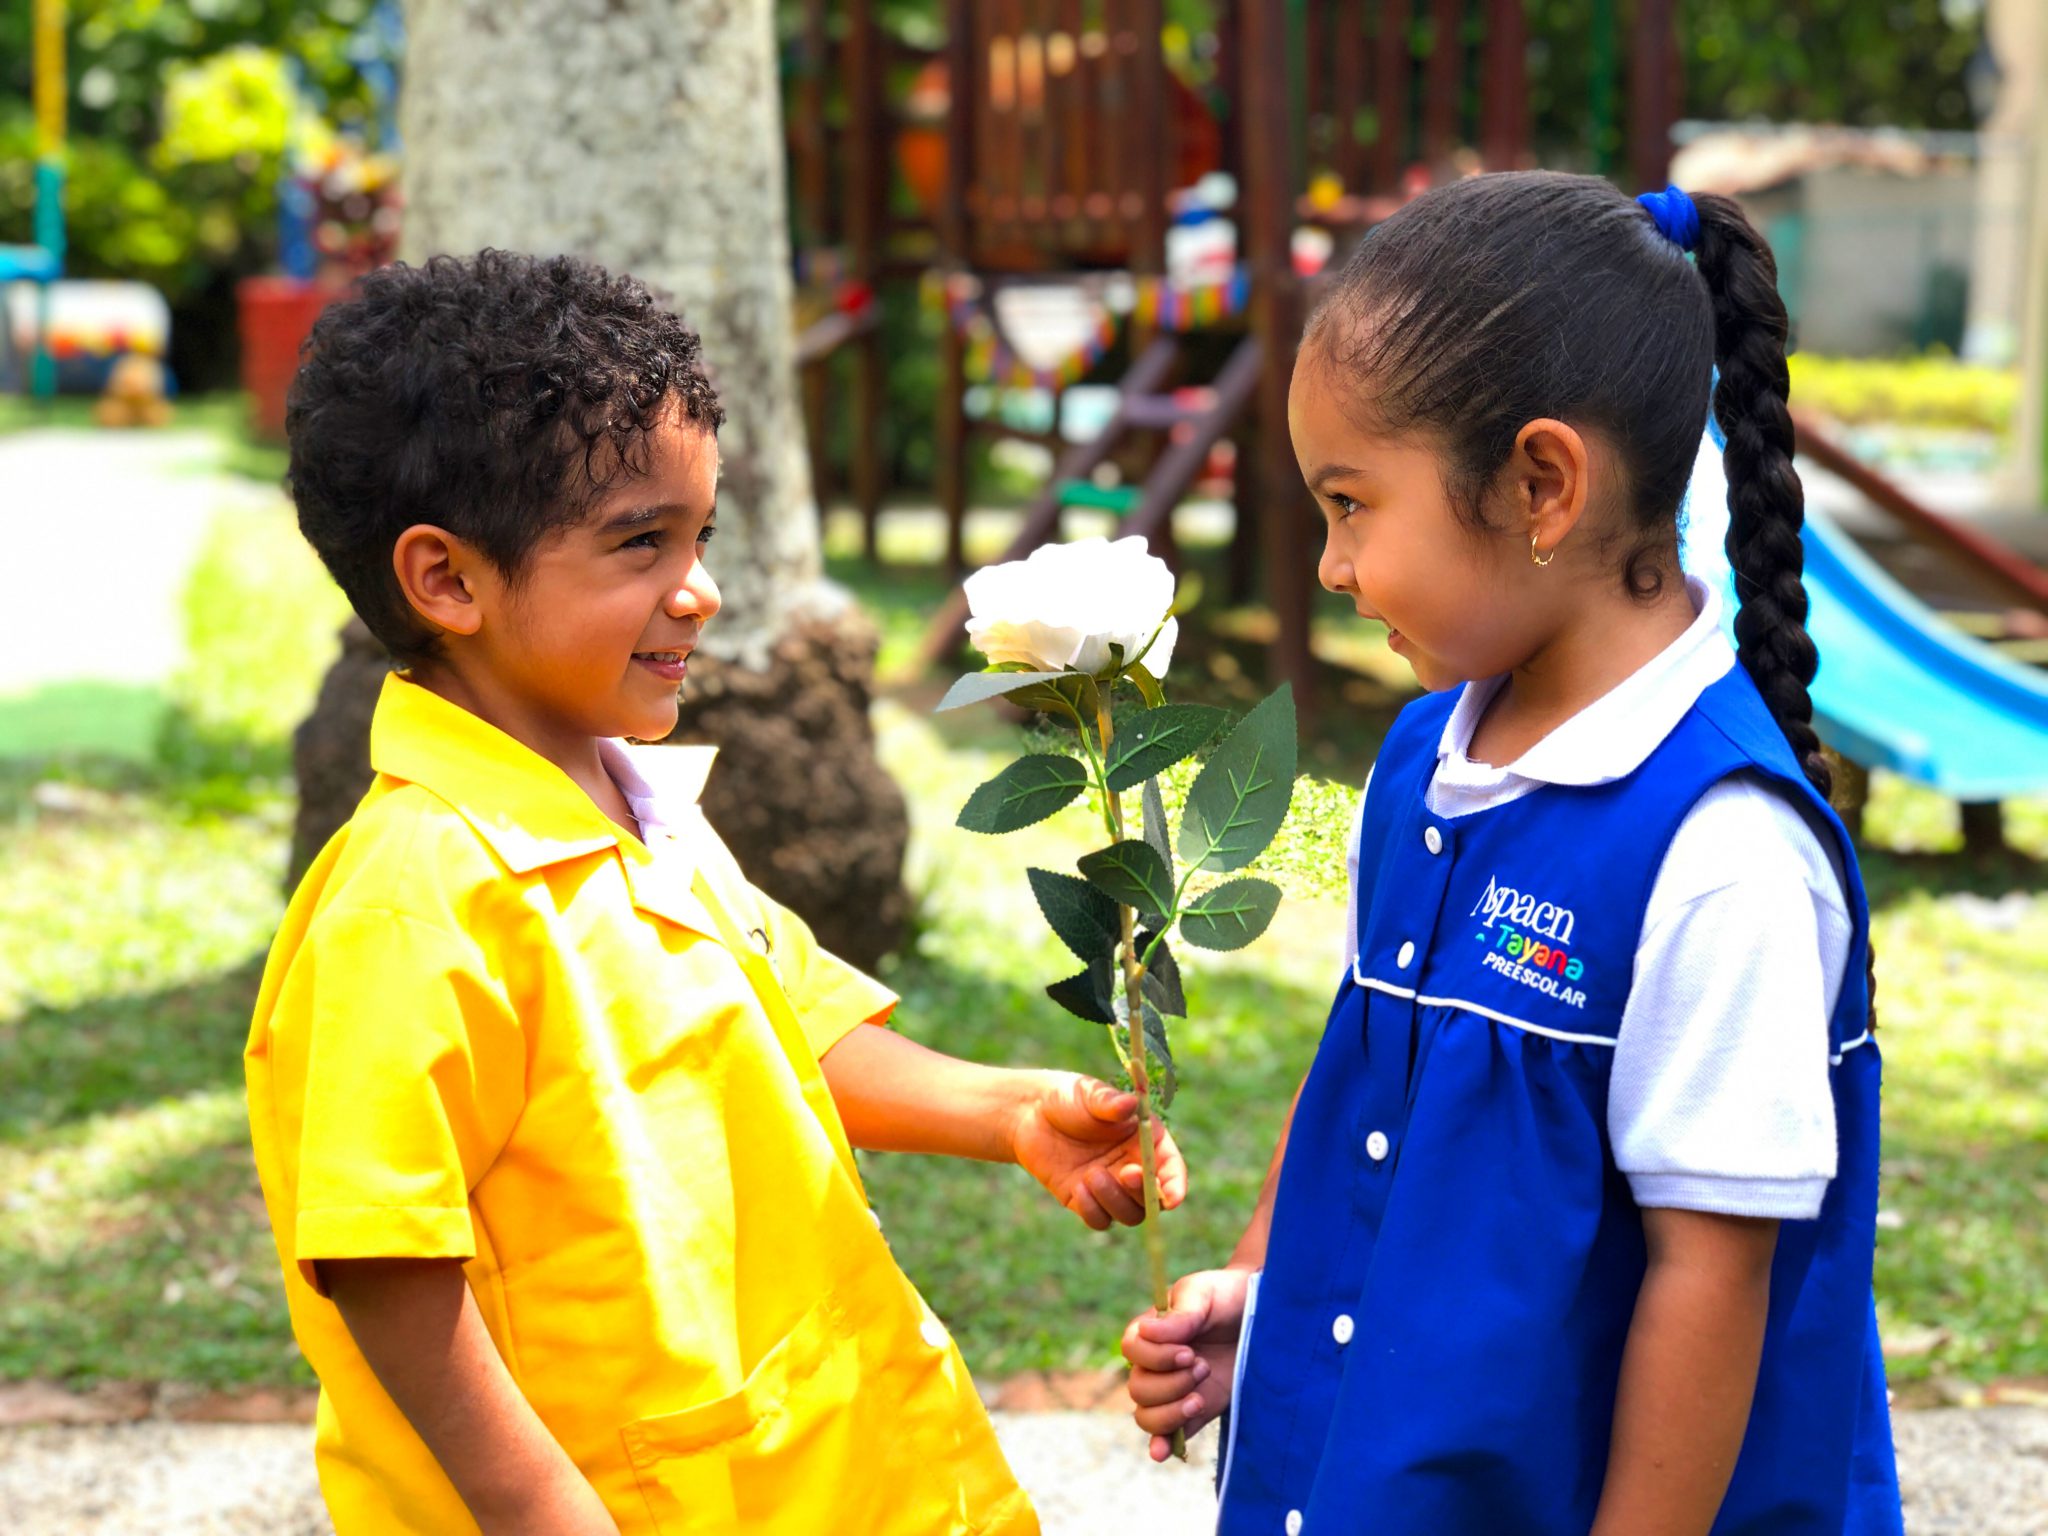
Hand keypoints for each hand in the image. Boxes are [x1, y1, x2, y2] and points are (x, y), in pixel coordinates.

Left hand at [1009, 1071, 1187, 1230]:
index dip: (1175, 1185)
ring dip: (1114, 1200)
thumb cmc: (1069, 1098)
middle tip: (1125, 1173)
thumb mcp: (1090, 1094)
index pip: (1170, 1168)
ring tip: (1090, 1174)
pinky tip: (1077, 1187)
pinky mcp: (1085, 1201)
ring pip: (1129, 1214)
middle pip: (1153, 1199)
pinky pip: (1100, 1220)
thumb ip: (1109, 1103)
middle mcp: (1133, 1167)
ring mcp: (1110, 1187)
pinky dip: (1092, 1210)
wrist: (1030, 1113)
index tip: (1172, 1198)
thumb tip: (1129, 1105)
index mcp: (1146, 1141)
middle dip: (1143, 1191)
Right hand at [1121, 1266, 1251, 1461]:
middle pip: (1138, 1389)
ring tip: (1200, 1397)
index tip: (1189, 1352)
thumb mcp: (1203, 1294)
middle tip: (1203, 1366)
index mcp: (1150, 1331)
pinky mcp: (1195, 1411)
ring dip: (1171, 1412)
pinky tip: (1163, 1452)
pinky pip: (1169, 1435)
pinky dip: (1162, 1444)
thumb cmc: (1227, 1296)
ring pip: (1147, 1416)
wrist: (1264, 1313)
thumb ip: (1180, 1315)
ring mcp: (1173, 1390)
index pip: (1132, 1350)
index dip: (1157, 1357)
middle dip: (1171, 1384)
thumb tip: (1147, 1332)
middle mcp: (1155, 1364)